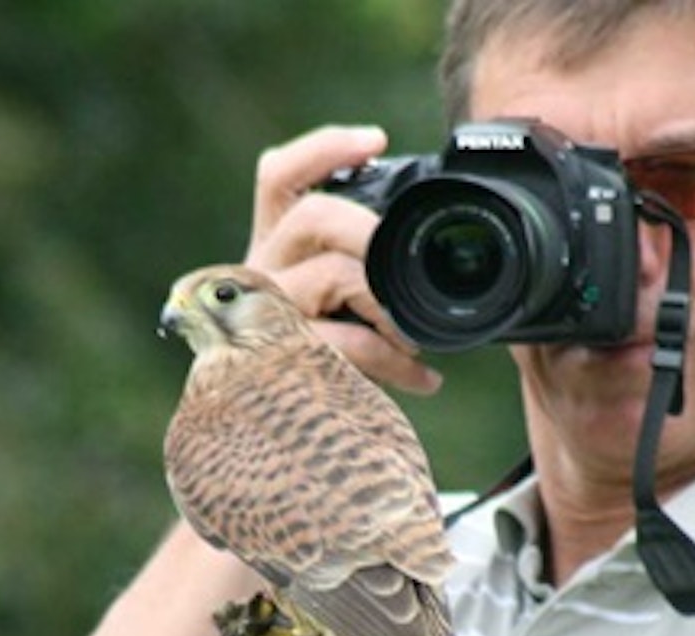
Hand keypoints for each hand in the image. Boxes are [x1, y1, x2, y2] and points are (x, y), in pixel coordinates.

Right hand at [244, 125, 442, 394]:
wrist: (281, 437)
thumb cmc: (319, 357)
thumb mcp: (332, 301)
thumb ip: (359, 262)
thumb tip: (435, 240)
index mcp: (274, 245)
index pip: (277, 176)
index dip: (322, 150)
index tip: (376, 140)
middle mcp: (259, 272)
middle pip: (311, 216)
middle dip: (369, 229)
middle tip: (407, 255)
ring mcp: (265, 317)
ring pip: (332, 276)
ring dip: (388, 303)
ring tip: (419, 336)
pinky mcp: (283, 360)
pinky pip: (347, 345)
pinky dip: (395, 360)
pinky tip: (423, 378)